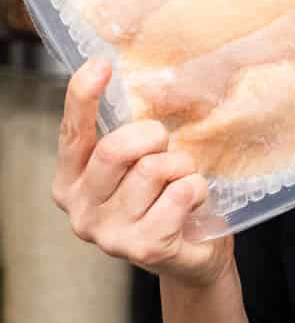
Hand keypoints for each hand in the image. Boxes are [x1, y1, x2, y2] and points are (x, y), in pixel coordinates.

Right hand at [52, 58, 234, 288]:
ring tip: (182, 181)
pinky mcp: (144, 248)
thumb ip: (124, 132)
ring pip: (153, 170)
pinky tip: (192, 202)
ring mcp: (110, 235)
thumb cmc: (162, 201)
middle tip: (166, 145)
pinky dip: (196, 188)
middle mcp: (81, 211)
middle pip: (116, 149)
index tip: (101, 65)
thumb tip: (138, 77)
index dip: (83, 96)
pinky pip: (180, 193)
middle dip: (152, 136)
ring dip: (181, 166)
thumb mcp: (136, 163)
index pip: (72, 133)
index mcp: (70, 182)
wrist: (191, 257)